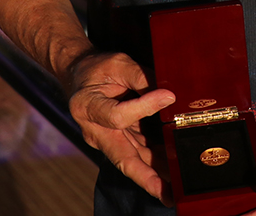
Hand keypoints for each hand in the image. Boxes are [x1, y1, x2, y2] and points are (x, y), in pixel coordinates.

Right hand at [65, 51, 175, 202]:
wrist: (79, 75)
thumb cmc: (97, 68)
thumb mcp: (118, 63)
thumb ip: (141, 77)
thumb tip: (168, 95)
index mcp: (87, 106)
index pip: (117, 116)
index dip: (143, 107)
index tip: (168, 96)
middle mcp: (94, 130)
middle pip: (121, 157)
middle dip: (145, 177)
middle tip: (166, 192)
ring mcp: (105, 140)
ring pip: (131, 161)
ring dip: (154, 175)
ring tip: (176, 186)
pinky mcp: (116, 142)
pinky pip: (135, 154)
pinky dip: (153, 164)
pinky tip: (172, 169)